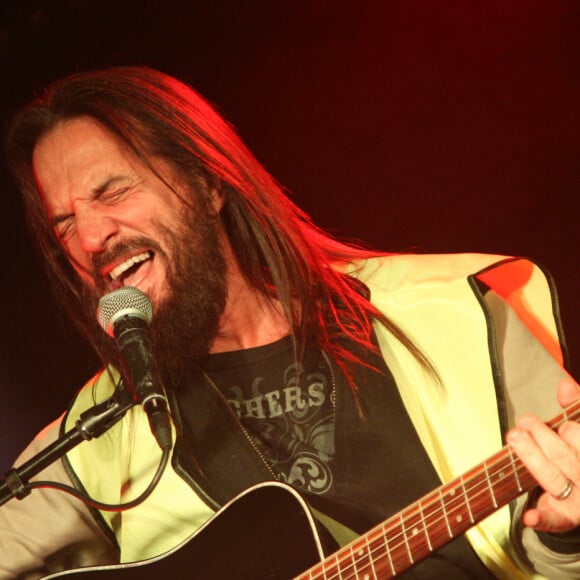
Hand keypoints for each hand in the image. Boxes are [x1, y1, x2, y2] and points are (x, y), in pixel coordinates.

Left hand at [506, 379, 579, 532]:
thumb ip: (577, 409)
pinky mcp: (565, 517)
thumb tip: (564, 386)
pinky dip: (542, 518)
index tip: (564, 425)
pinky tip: (530, 516)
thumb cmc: (579, 450)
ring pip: (554, 478)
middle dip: (545, 438)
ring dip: (532, 457)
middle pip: (568, 459)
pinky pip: (554, 519)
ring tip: (515, 435)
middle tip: (524, 422)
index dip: (574, 434)